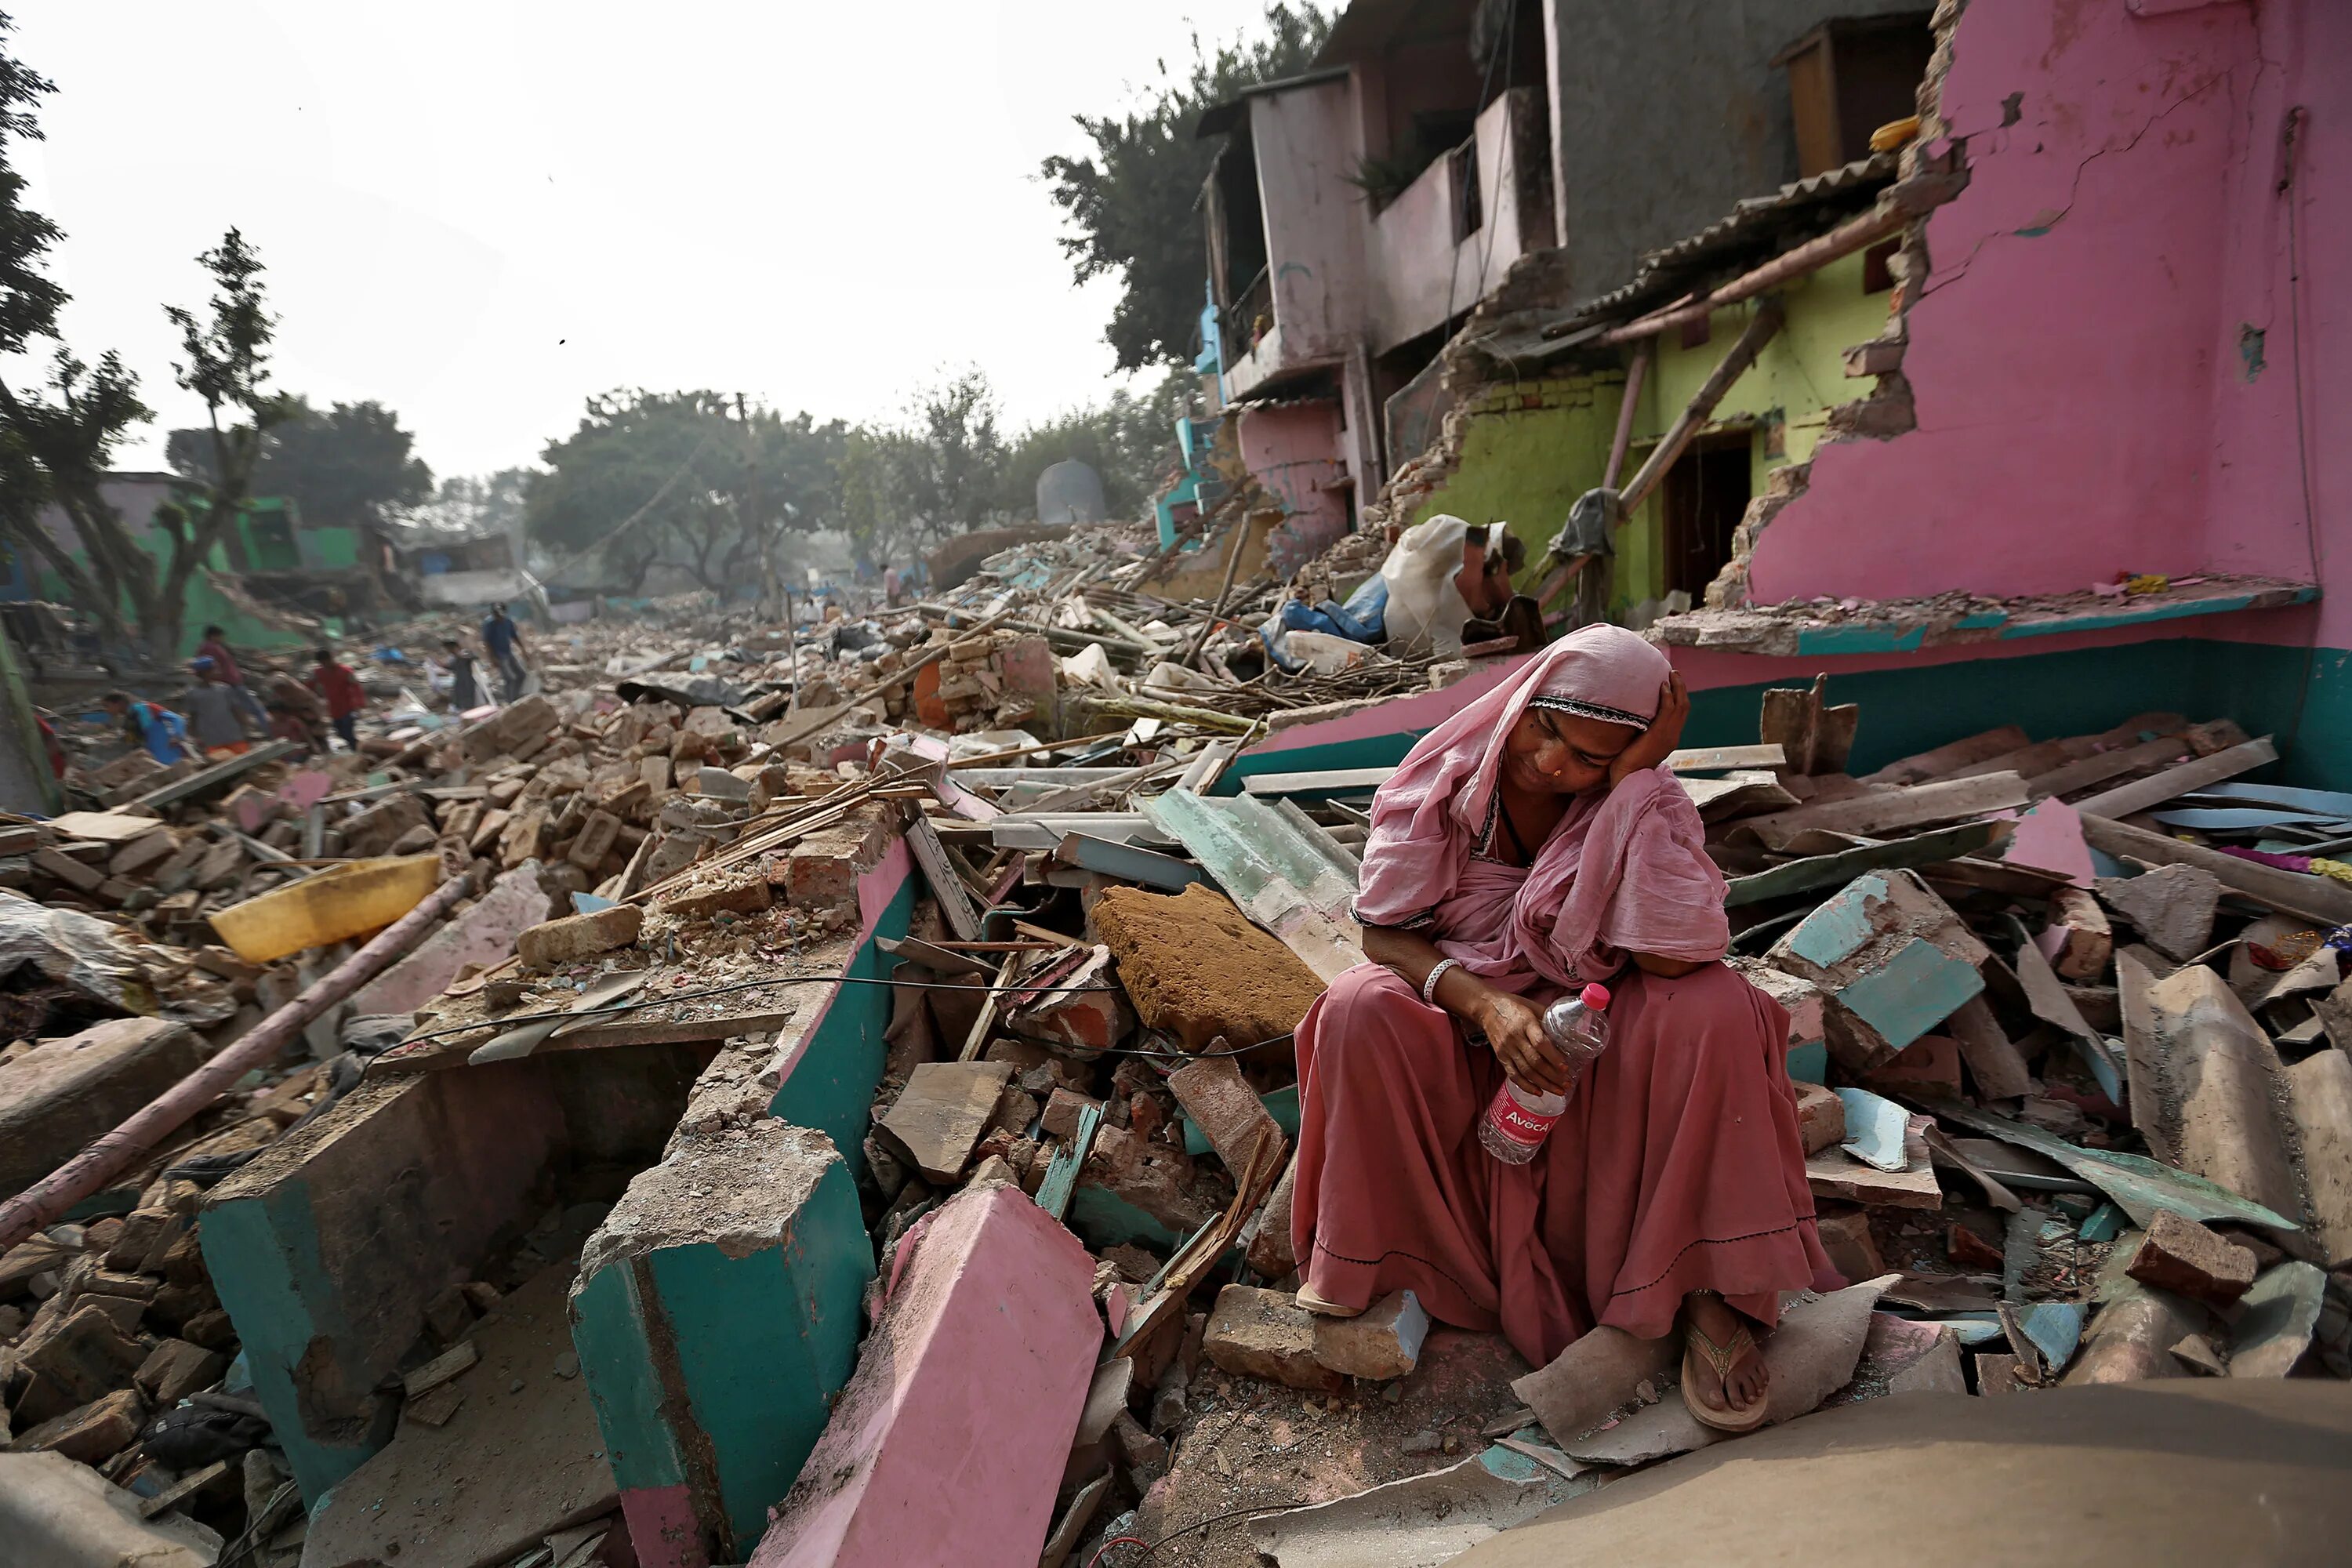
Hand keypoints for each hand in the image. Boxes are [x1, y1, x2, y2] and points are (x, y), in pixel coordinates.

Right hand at [1475, 989, 1571, 1096]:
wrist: (1487, 1008)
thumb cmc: (1514, 1006)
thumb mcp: (1533, 1007)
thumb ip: (1548, 1019)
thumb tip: (1568, 1030)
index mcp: (1526, 1023)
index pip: (1540, 1043)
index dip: (1554, 1057)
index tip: (1565, 1067)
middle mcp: (1515, 1037)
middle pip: (1535, 1061)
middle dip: (1553, 1076)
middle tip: (1567, 1084)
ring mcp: (1507, 1049)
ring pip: (1526, 1071)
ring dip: (1544, 1084)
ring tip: (1558, 1091)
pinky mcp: (1501, 1056)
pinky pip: (1513, 1075)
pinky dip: (1526, 1085)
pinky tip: (1538, 1092)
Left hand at [1609, 671, 1689, 786]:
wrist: (1627, 778)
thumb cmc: (1627, 764)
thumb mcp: (1640, 745)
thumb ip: (1642, 733)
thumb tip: (1633, 719)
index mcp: (1669, 739)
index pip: (1679, 715)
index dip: (1678, 698)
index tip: (1672, 684)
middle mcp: (1673, 736)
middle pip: (1684, 707)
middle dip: (1681, 688)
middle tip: (1674, 673)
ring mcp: (1668, 736)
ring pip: (1680, 706)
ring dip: (1677, 687)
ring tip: (1671, 673)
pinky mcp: (1659, 735)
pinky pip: (1668, 711)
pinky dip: (1668, 696)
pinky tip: (1663, 686)